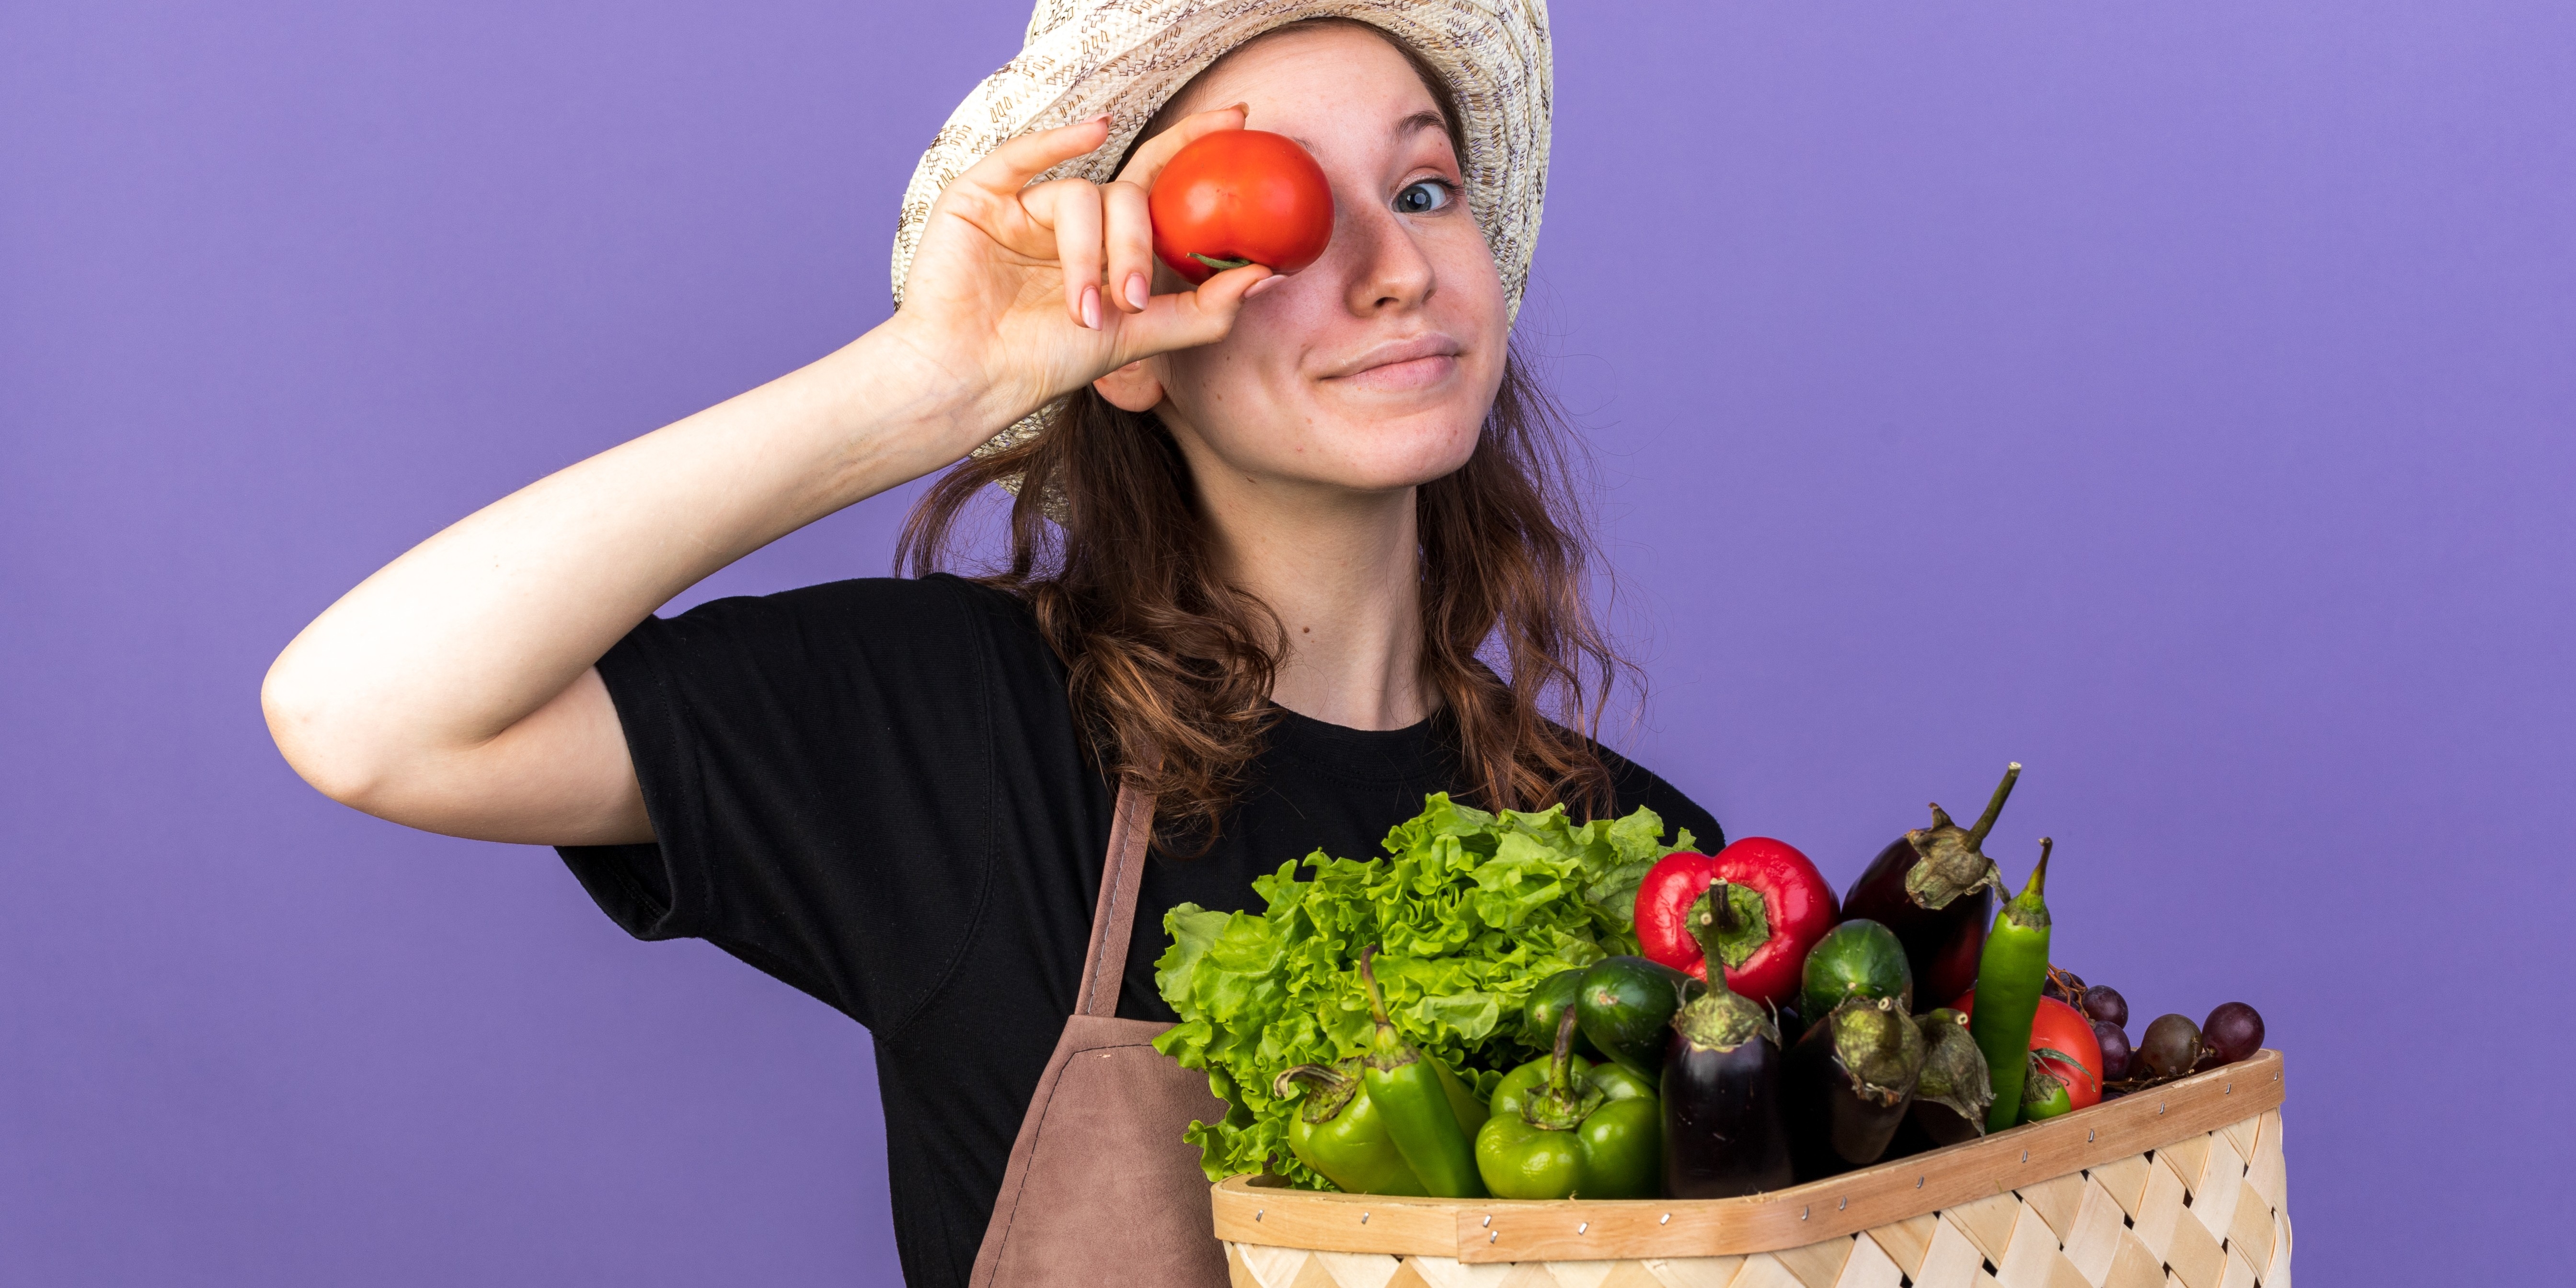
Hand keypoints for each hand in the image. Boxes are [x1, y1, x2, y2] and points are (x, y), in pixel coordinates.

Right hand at [882, 106, 1275, 454]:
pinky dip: (1058, 141)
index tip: (1241, 121)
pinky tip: (1094, 132)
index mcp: (1107, 242)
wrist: (972, 381)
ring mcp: (1025, 204)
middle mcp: (1070, 218)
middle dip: (1136, 249)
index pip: (1159, 183)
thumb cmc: (1045, 362)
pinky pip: (1023, 155)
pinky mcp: (980, 197)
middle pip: (1126, 197)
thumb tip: (1267, 275)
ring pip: (1081, 197)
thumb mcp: (1139, 338)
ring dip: (1088, 257)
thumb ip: (1203, 310)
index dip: (1196, 147)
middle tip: (1131, 301)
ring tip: (1081, 311)